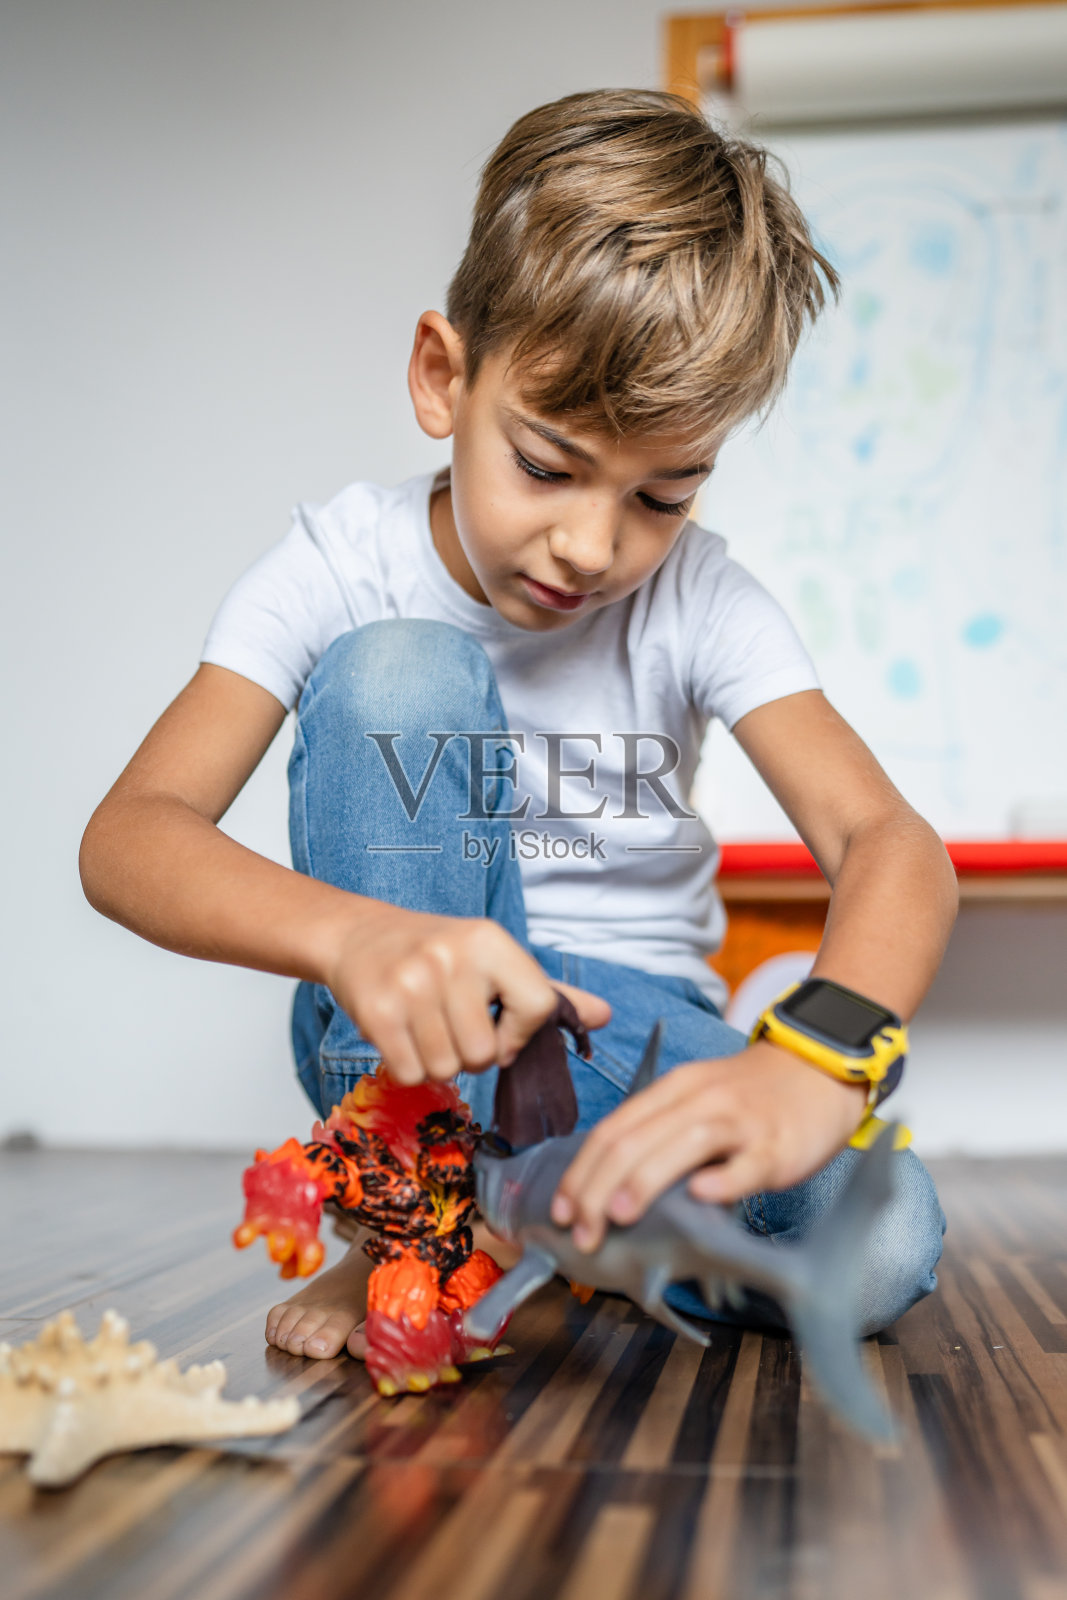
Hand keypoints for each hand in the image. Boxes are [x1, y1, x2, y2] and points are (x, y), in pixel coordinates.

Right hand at [324, 903, 610, 1085]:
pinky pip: (410, 1073)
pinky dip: (407, 1067)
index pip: (539, 1007)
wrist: (358, 935)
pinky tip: (401, 1035)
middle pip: (484, 1053)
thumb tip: (604, 1016)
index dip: (520, 1035)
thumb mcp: (494, 959)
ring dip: (436, 1061)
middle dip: (469, 1054)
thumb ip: (548, 993)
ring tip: (423, 1026)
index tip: (499, 1029)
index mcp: (490, 941)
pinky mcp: (377, 1011)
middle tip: (450, 1025)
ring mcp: (412, 983)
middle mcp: (452, 957)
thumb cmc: (435, 953)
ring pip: (446, 1069)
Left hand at [550, 1040, 867, 1250]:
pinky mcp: (776, 1146)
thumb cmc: (752, 1095)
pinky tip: (701, 1198)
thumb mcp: (697, 1100)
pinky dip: (722, 1180)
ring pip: (683, 1145)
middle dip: (599, 1188)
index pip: (613, 1129)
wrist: (820, 1067)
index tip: (562, 1211)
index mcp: (673, 1089)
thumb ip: (661, 1135)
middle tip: (582, 1231)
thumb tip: (614, 1189)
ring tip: (618, 1217)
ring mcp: (740, 1121)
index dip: (581, 1172)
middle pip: (637, 1139)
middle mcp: (700, 1100)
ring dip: (644, 1181)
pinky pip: (746, 1164)